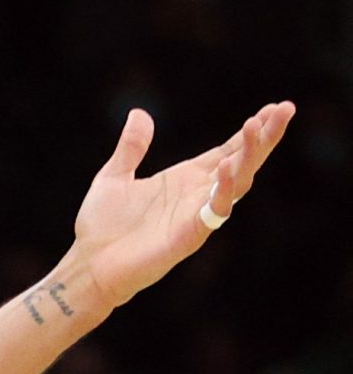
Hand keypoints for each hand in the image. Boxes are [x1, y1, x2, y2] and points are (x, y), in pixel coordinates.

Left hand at [73, 100, 293, 304]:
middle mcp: (197, 195)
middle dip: (264, 137)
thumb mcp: (114, 176)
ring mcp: (196, 216)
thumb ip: (131, 148)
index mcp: (184, 179)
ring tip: (258, 127)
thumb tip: (139, 113)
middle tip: (286, 109)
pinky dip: (223, 190)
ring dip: (249, 156)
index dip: (251, 132)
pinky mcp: (189, 237)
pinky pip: (214, 212)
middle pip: (242, 162)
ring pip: (236, 183)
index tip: (275, 107)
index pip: (228, 151)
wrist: (87, 266)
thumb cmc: (101, 226)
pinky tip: (225, 167)